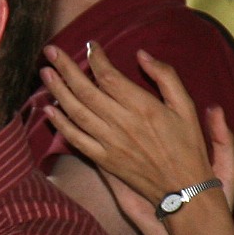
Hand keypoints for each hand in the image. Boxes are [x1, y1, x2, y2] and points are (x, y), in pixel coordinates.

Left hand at [39, 43, 232, 210]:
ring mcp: (110, 143)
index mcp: (143, 106)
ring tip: (45, 73)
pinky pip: (76, 139)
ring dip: (57, 91)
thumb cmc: (188, 145)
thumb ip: (165, 76)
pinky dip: (60, 124)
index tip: (90, 46)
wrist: (184, 188)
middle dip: (66, 68)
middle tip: (51, 51)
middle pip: (86, 90)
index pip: (108, 76)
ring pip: (76, 112)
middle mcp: (122, 123)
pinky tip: (49, 110)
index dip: (95, 58)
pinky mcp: (104, 160)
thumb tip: (141, 54)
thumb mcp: (185, 106)